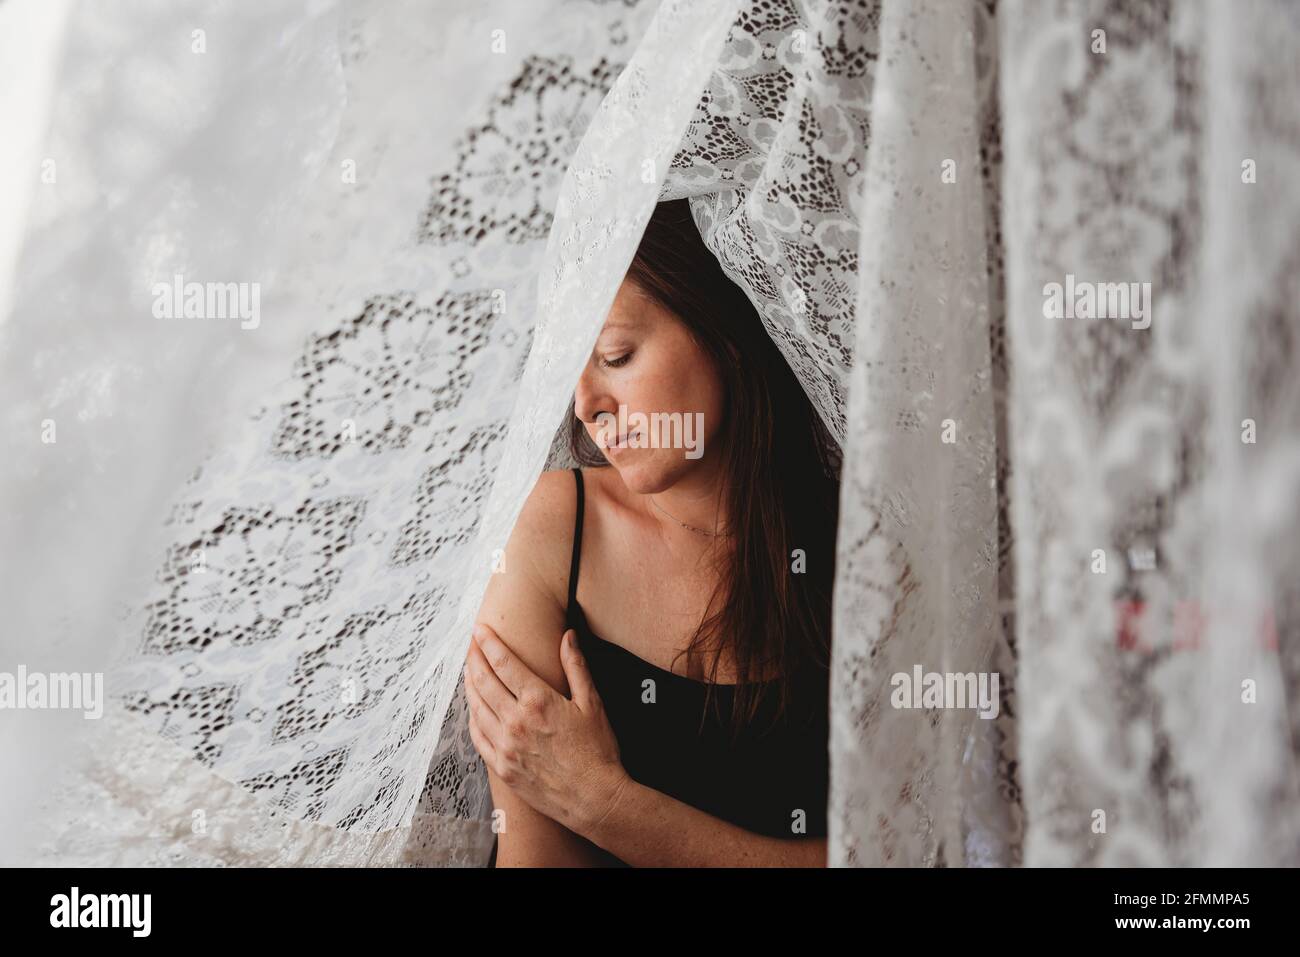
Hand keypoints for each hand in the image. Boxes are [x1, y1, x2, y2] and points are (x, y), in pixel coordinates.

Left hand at [463, 622, 629, 835]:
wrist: (594, 798)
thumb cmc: (598, 751)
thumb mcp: (592, 703)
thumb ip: (576, 666)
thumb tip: (568, 636)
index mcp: (538, 701)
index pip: (504, 663)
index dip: (489, 643)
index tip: (480, 629)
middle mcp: (516, 721)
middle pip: (483, 682)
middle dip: (473, 658)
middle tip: (470, 644)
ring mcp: (505, 746)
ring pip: (476, 708)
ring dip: (469, 685)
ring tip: (469, 671)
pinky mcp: (502, 768)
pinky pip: (478, 737)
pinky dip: (472, 718)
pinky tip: (474, 710)